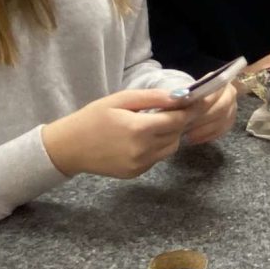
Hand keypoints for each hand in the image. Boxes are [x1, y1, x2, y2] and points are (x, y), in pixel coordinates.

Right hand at [42, 86, 235, 178]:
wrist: (68, 147)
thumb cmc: (93, 117)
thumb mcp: (121, 100)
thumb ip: (153, 98)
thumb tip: (180, 95)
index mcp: (139, 129)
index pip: (177, 120)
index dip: (191, 110)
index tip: (201, 100)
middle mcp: (142, 150)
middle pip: (176, 135)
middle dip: (180, 121)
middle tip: (177, 109)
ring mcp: (139, 165)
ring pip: (170, 148)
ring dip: (170, 135)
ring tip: (156, 122)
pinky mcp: (135, 173)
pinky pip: (157, 158)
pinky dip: (157, 147)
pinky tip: (143, 137)